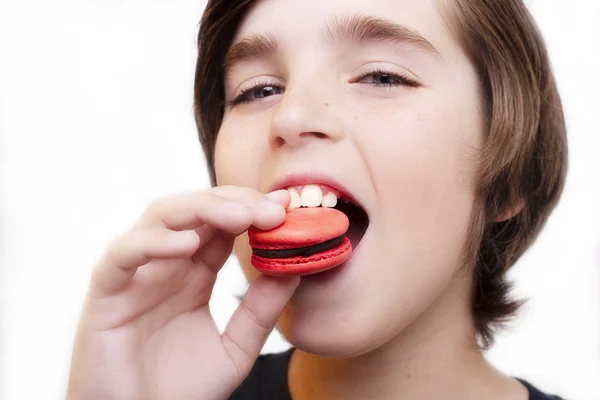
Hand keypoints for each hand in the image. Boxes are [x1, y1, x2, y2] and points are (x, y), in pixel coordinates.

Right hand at [67, 186, 298, 399]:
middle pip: (196, 209)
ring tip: (241, 216)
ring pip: (161, 217)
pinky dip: (153, 241)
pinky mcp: (106, 292)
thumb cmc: (178, 390)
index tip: (289, 206)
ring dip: (202, 208)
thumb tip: (293, 269)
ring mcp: (137, 273)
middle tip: (272, 210)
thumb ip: (260, 312)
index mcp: (195, 273)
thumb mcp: (234, 350)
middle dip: (236, 202)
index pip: (224, 224)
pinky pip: (124, 254)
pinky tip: (188, 244)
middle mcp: (167, 264)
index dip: (254, 208)